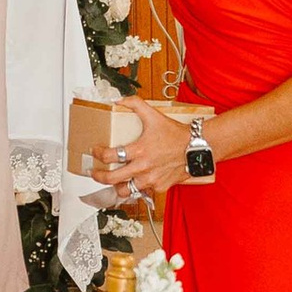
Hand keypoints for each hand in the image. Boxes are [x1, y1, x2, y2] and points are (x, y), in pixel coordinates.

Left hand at [92, 101, 215, 195]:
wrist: (197, 147)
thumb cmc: (176, 134)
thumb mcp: (154, 115)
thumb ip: (135, 104)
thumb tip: (119, 99)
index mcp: (139, 150)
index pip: (109, 156)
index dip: (98, 154)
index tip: (95, 151)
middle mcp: (143, 167)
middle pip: (112, 178)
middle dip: (98, 176)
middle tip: (94, 172)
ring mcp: (151, 180)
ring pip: (126, 191)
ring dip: (117, 187)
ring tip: (114, 181)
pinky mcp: (159, 187)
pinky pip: (143, 192)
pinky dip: (138, 188)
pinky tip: (135, 182)